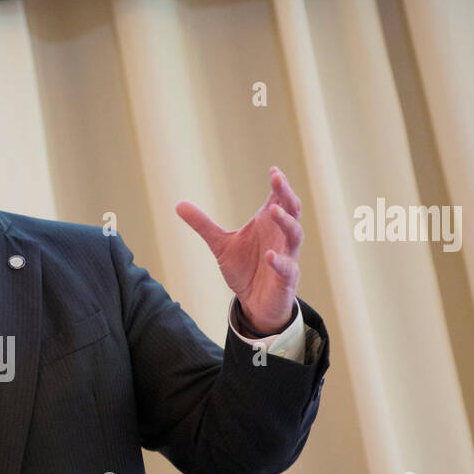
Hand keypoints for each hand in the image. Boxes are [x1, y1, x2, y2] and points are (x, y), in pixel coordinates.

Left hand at [175, 166, 303, 332]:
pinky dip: (279, 261)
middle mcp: (281, 237)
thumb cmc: (245, 269)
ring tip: (273, 211)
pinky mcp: (286, 279)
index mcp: (268, 224)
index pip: (279, 199)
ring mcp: (287, 256)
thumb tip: (178, 204)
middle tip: (277, 180)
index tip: (273, 171)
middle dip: (286, 195)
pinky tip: (269, 256)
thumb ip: (203, 224)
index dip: (279, 184)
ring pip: (294, 235)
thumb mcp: (220, 244)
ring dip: (286, 222)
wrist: (255, 303)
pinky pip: (287, 268)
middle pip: (292, 210)